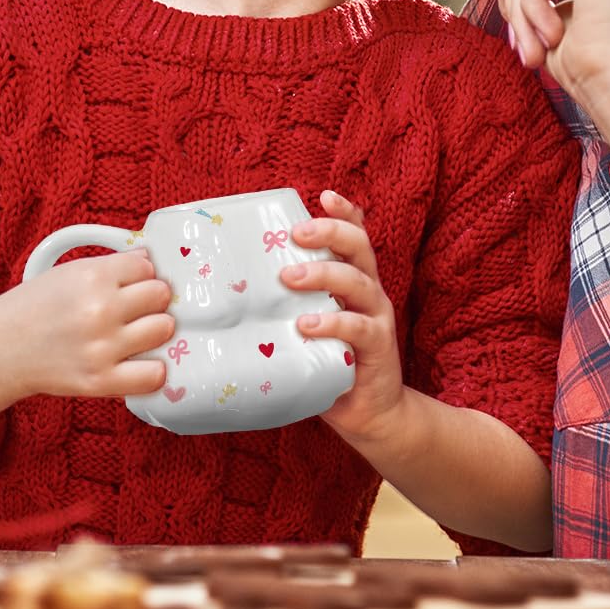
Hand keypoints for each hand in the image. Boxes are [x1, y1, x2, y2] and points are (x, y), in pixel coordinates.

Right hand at [0, 250, 175, 400]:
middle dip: (152, 300)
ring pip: (163, 329)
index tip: (133, 284)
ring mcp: (102, 347)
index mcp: (92, 276)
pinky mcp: (100, 381)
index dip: (142, 274)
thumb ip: (112, 265)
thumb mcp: (69, 272)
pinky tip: (140, 362)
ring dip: (155, 330)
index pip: (148, 266)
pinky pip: (153, 375)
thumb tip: (151, 259)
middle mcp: (100, 309)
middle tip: (137, 308)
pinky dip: (152, 370)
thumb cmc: (34, 308)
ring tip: (138, 332)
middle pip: (160, 295)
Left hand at [281, 191, 404, 444]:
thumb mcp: (311, 324)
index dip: (344, 213)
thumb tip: (231, 291)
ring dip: (323, 274)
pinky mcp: (378, 347)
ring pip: (358, 282)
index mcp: (354, 280)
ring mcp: (376, 317)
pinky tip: (307, 325)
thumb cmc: (331, 362)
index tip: (324, 195)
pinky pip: (358, 328)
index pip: (355, 236)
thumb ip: (289, 305)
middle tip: (296, 233)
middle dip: (329, 232)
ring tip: (289, 277)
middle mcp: (369, 292)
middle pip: (359, 247)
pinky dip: (332, 323)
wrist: (371, 413)